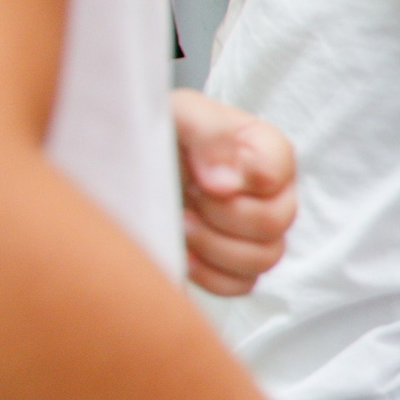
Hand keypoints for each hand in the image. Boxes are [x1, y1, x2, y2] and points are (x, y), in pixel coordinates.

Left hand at [172, 90, 297, 295]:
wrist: (120, 167)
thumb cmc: (153, 136)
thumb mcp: (176, 113)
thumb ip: (209, 134)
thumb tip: (228, 183)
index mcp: (262, 150)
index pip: (279, 170)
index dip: (243, 179)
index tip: (202, 176)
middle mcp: (270, 193)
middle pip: (277, 222)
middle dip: (223, 215)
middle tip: (188, 198)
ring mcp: (255, 233)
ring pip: (264, 259)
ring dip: (213, 246)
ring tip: (180, 223)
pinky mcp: (233, 266)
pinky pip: (241, 285)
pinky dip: (208, 274)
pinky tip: (183, 251)